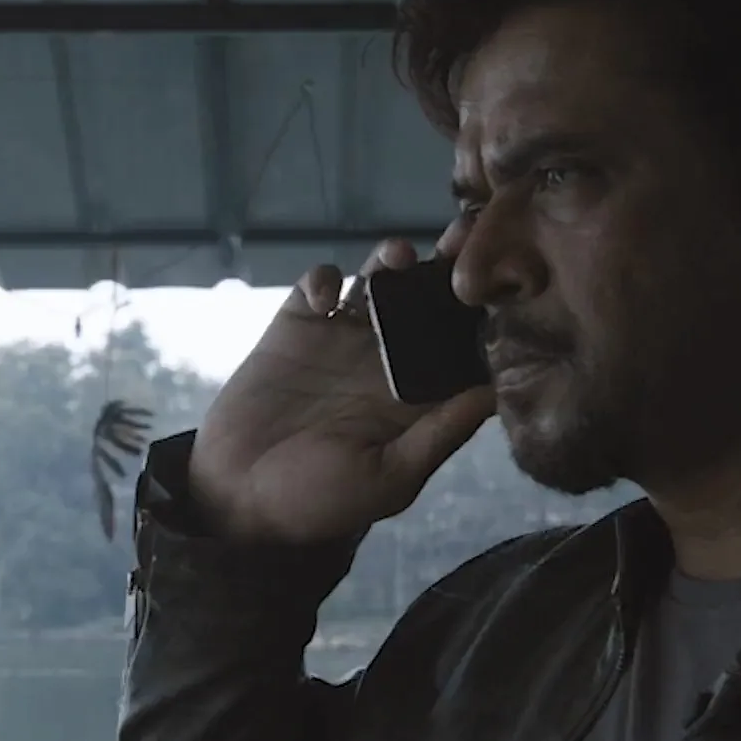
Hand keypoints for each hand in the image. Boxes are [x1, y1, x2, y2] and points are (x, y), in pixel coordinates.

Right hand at [188, 240, 496, 543]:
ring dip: (391, 261)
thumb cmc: (319, 501)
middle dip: (446, 265)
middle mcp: (387, 360)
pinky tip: (327, 296)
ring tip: (396, 257)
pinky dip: (325, 278)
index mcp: (419, 396)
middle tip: (460, 239)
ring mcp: (342, 339)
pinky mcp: (296, 327)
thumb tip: (495, 394)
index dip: (484, 311)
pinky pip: (319, 285)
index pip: (463, 343)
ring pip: (379, 282)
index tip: (503, 281)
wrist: (237, 498)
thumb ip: (439, 435)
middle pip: (428, 299)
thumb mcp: (390, 478)